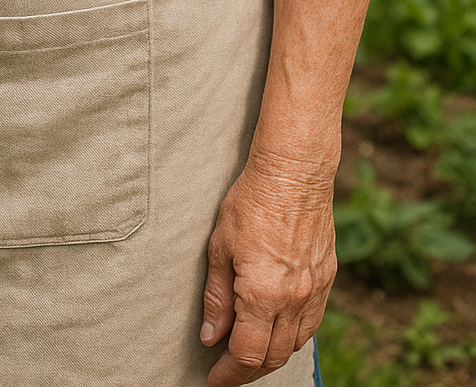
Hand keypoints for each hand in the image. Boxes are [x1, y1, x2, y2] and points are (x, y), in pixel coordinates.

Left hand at [200, 153, 336, 384]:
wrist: (295, 173)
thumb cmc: (252, 202)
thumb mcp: (220, 247)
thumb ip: (217, 297)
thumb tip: (212, 336)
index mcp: (264, 294)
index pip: (247, 354)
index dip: (229, 374)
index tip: (214, 379)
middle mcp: (294, 300)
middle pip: (273, 357)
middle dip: (248, 371)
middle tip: (227, 370)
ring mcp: (315, 291)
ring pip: (295, 344)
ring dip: (272, 356)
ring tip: (250, 353)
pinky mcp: (328, 278)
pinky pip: (311, 322)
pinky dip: (293, 335)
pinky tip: (279, 329)